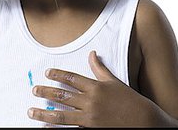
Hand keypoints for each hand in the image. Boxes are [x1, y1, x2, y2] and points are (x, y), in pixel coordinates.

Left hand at [28, 51, 153, 126]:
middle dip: (46, 93)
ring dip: (44, 114)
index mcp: (96, 88)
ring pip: (62, 116)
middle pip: (63, 96)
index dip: (58, 75)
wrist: (146, 122)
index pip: (71, 78)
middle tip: (34, 91)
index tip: (47, 73)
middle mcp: (91, 102)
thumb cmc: (131, 101)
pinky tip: (46, 129)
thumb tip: (92, 54)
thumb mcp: (115, 83)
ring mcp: (90, 119)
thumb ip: (100, 70)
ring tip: (31, 112)